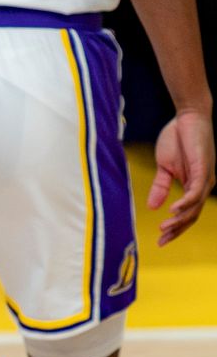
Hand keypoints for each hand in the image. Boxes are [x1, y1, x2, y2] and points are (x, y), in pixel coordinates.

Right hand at [148, 109, 215, 244]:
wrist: (187, 116)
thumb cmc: (177, 138)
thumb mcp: (164, 168)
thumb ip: (160, 188)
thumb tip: (151, 207)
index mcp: (194, 185)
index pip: (188, 214)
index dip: (175, 229)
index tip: (160, 241)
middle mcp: (204, 184)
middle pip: (193, 215)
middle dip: (177, 230)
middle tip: (162, 240)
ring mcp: (205, 177)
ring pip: (195, 208)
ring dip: (179, 220)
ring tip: (164, 228)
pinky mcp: (203, 169)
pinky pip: (195, 193)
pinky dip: (185, 204)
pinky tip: (172, 211)